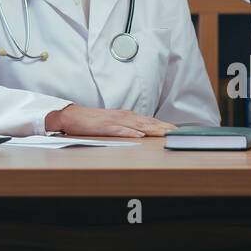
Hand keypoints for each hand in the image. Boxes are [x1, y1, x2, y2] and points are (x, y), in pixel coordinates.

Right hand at [44, 104, 176, 137]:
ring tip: (165, 133)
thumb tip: (142, 132)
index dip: (164, 125)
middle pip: (147, 121)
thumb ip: (127, 126)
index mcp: (126, 116)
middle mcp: (123, 116)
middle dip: (164, 127)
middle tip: (178, 132)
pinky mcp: (104, 126)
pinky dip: (130, 131)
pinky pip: (119, 129)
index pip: (149, 120)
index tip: (178, 130)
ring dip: (152, 128)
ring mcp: (114, 121)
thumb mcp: (113, 123)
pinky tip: (139, 134)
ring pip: (137, 124)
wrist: (72, 116)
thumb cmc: (92, 121)